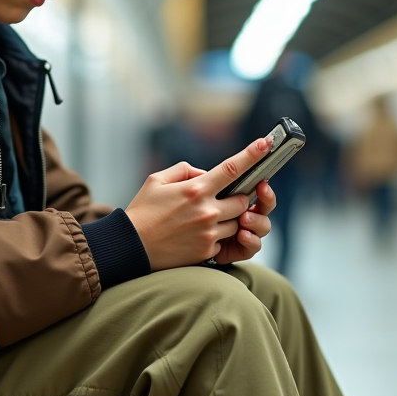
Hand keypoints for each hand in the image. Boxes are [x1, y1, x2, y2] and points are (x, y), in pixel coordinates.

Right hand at [125, 137, 270, 270]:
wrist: (131, 247)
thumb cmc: (143, 211)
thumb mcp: (157, 180)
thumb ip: (185, 171)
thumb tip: (206, 174)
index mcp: (196, 189)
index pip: (232, 169)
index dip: (251, 155)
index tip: (265, 144)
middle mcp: (207, 210)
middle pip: (243, 200)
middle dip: (238, 198)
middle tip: (221, 198)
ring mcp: (209, 232)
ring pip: (237, 222)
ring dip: (229, 218)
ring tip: (203, 219)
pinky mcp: (208, 251)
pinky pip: (225, 240)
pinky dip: (217, 235)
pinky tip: (195, 234)